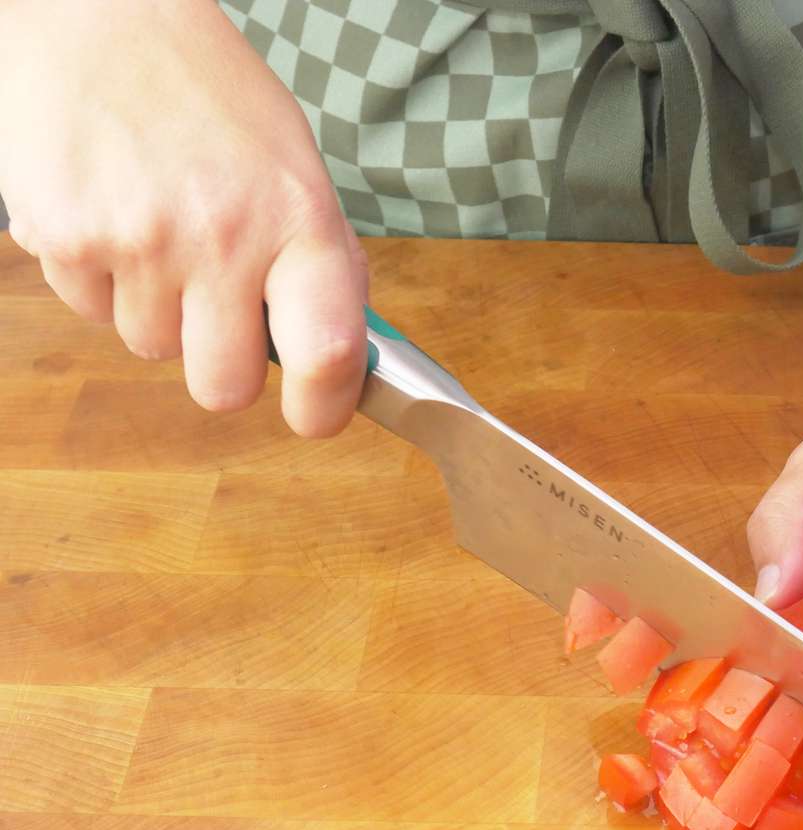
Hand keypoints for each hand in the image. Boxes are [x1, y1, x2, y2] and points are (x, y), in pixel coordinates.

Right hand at [0, 0, 367, 435]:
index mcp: (298, 220)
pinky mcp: (65, 238)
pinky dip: (100, 276)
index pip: (328, 352)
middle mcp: (223, 237)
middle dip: (220, 366)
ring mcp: (140, 242)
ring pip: (149, 348)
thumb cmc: (209, 95)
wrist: (100, 17)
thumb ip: (315, 262)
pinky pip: (89, 308)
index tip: (315, 416)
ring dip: (155, 307)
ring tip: (157, 225)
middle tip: (217, 315)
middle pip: (222, 385)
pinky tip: (111, 209)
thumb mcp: (294, 169)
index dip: (325, 406)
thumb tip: (337, 354)